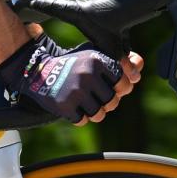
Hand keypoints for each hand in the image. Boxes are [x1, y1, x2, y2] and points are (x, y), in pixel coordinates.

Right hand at [0, 35, 142, 124]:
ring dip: (92, 111)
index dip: (117, 88)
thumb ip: (119, 61)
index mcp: (98, 60)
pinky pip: (82, 120)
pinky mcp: (65, 105)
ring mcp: (76, 91)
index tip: (105, 84)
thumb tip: (139, 66)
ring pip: (99, 114)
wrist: (37, 70)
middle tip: (93, 95)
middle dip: (105, 102)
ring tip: (81, 101)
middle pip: (113, 102)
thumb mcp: (93, 57)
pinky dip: (77, 116)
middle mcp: (88, 75)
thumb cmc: (71, 64)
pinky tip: (70, 105)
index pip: (124, 84)